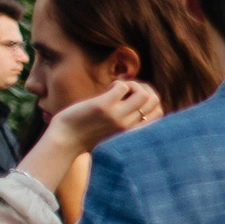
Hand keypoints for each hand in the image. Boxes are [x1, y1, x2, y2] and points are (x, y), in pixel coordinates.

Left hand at [17, 80, 160, 192]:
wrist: (64, 140)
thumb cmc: (87, 134)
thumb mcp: (113, 131)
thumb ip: (127, 121)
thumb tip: (140, 99)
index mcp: (133, 132)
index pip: (159, 112)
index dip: (150, 100)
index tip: (134, 99)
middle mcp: (129, 125)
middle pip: (154, 101)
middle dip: (144, 89)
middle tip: (127, 90)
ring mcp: (117, 116)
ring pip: (144, 94)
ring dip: (133, 85)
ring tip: (118, 88)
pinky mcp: (104, 106)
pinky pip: (123, 87)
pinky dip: (118, 83)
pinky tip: (107, 88)